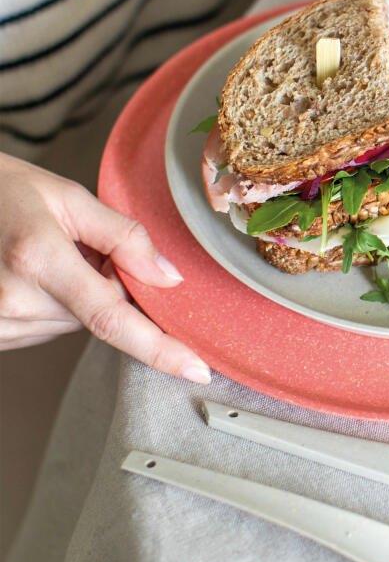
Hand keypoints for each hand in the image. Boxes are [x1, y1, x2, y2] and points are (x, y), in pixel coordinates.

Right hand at [0, 153, 210, 382]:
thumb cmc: (7, 192)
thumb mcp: (70, 198)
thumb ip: (125, 237)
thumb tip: (170, 278)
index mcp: (37, 258)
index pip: (112, 317)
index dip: (159, 348)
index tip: (196, 369)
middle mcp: (13, 299)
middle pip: (102, 314)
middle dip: (110, 284)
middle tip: (82, 247)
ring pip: (78, 323)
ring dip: (80, 295)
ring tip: (51, 256)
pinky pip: (50, 328)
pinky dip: (57, 304)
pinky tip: (35, 274)